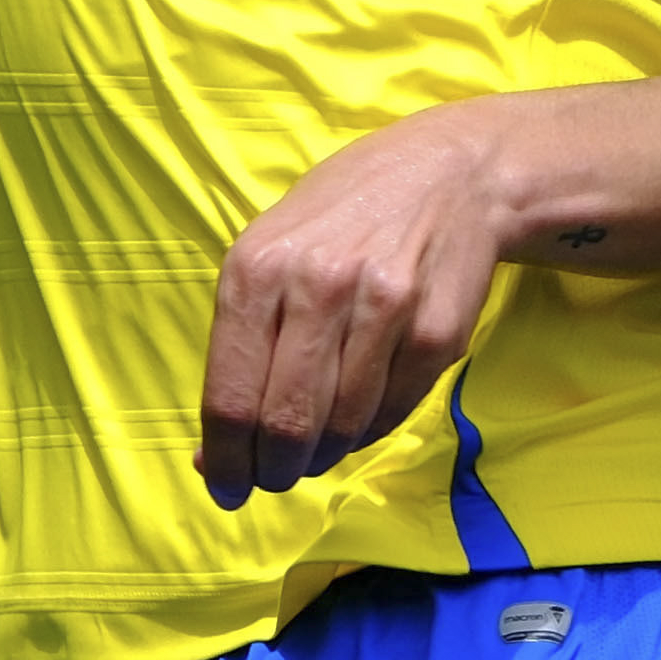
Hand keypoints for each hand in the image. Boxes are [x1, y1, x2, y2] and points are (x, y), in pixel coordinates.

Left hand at [199, 102, 521, 508]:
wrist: (449, 174)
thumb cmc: (340, 219)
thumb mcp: (268, 255)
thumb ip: (236, 347)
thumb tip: (211, 454)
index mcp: (257, 269)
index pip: (229, 396)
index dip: (224, 459)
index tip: (223, 485)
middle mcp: (319, 286)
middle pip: (283, 424)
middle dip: (270, 471)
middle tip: (271, 478)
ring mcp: (385, 309)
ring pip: (340, 428)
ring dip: (320, 456)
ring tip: (313, 447)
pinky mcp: (437, 333)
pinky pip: (391, 413)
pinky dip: (367, 432)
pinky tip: (358, 415)